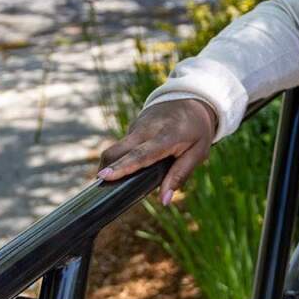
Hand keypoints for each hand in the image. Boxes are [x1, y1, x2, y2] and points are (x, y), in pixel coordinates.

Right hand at [96, 98, 217, 204]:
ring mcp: (137, 127)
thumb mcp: (198, 153)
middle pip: (117, 150)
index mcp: (166, 136)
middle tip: (100, 188)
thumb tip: (164, 201)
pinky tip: (126, 169)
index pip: (141, 154)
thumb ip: (180, 175)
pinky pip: (122, 146)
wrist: (191, 98)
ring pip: (116, 149)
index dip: (122, 167)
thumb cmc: (197, 130)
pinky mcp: (133, 128)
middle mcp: (146, 130)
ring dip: (112, 165)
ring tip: (112, 183)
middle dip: (106, 168)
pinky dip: (120, 159)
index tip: (104, 176)